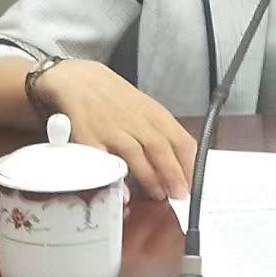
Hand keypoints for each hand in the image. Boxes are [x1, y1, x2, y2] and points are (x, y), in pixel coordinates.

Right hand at [34, 59, 196, 200]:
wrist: (83, 80)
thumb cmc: (118, 99)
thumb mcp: (148, 110)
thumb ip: (162, 134)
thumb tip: (181, 164)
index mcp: (156, 115)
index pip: (181, 141)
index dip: (189, 165)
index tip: (193, 184)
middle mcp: (137, 122)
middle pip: (161, 150)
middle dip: (173, 176)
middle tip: (179, 195)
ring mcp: (113, 130)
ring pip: (137, 157)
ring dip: (150, 179)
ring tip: (158, 195)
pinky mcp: (90, 139)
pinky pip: (105, 162)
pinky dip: (116, 178)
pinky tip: (125, 192)